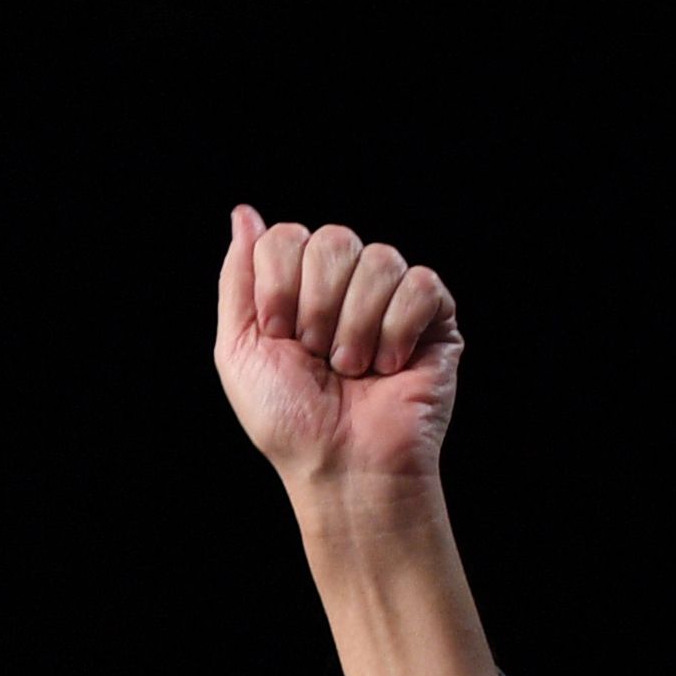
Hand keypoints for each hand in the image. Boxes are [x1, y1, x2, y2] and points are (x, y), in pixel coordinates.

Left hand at [215, 206, 459, 497]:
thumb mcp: (239, 349)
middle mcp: (345, 285)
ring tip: (352, 368)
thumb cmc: (287, 418)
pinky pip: (421, 283)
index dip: (278, 285)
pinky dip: (397, 330)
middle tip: (317, 355)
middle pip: (333, 239)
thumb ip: (239, 278)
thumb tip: (244, 213)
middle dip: (317, 305)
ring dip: (355, 326)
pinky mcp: (436, 315)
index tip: (279, 334)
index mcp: (297, 288)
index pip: (286, 237)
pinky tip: (389, 365)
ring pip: (379, 259)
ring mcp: (392, 297)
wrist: (341, 462)